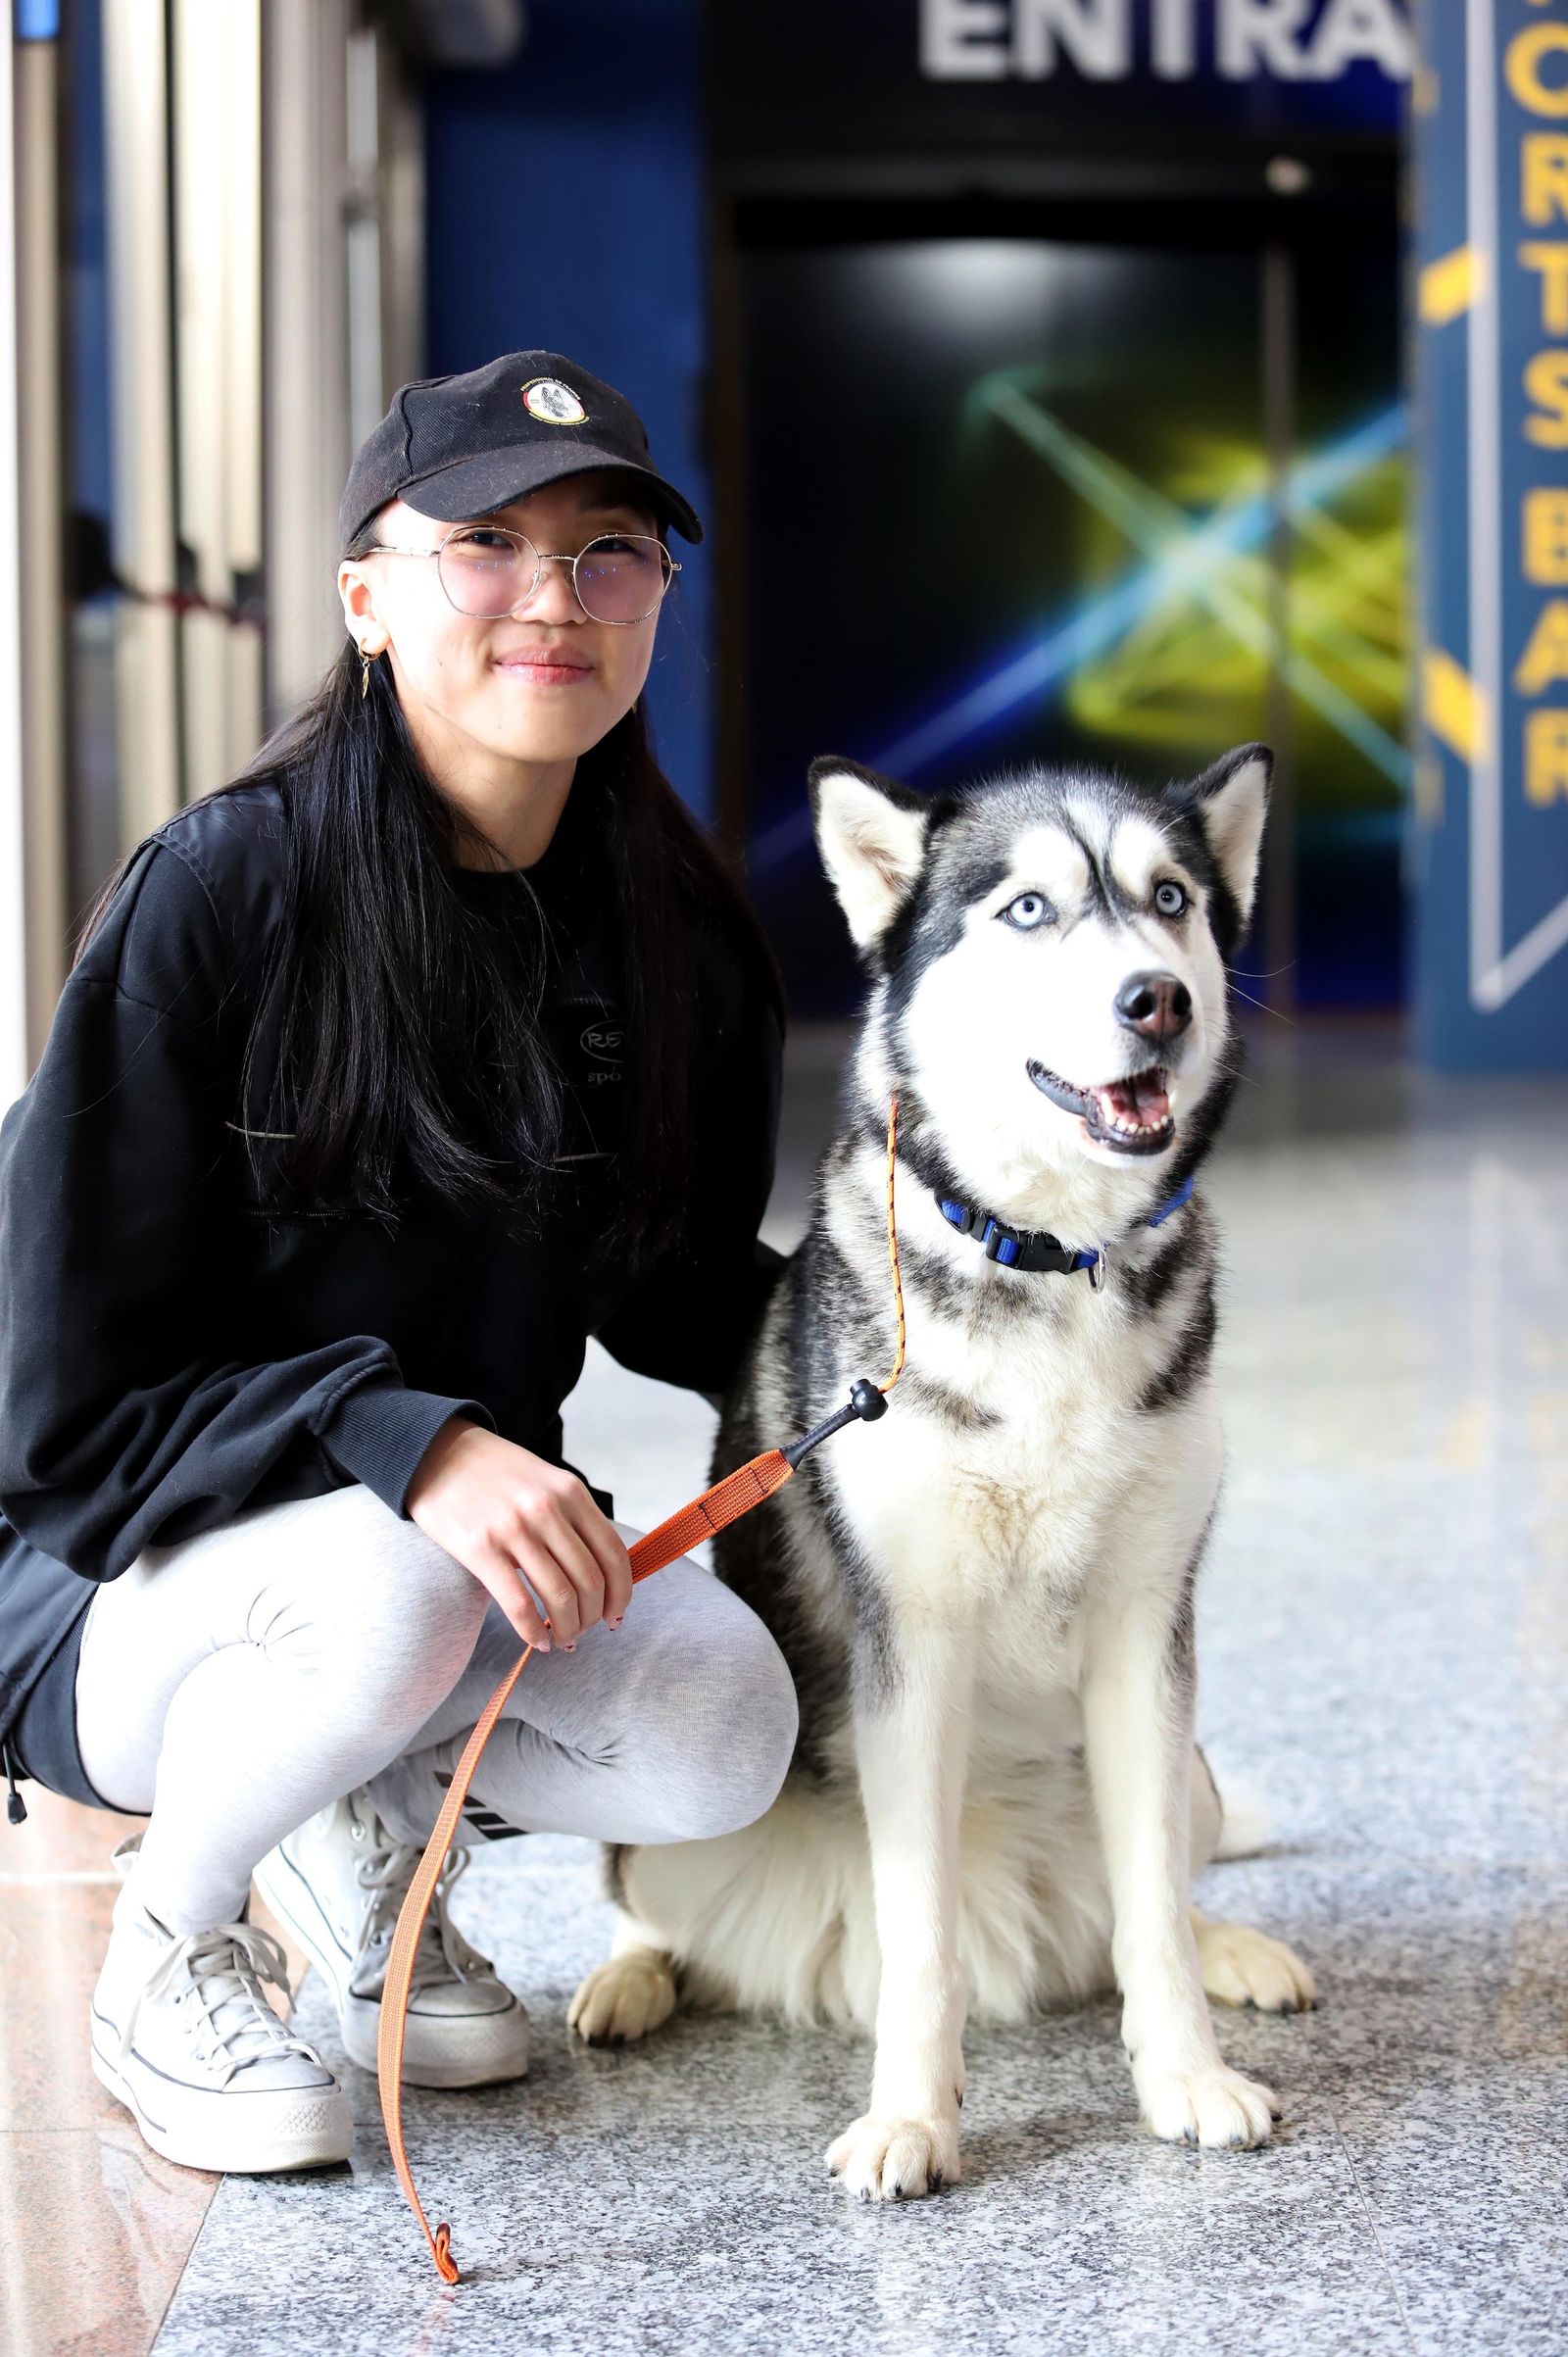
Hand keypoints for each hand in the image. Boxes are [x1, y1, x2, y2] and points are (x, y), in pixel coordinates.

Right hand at [406, 1417, 632, 1652]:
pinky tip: (538, 1641)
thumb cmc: (495, 1472)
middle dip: (594, 1616)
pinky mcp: (480, 1550)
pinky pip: (519, 1606)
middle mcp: (547, 1509)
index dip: (621, 1592)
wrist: (437, 1454)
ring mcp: (514, 1530)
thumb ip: (572, 1518)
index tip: (616, 1614)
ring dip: (569, 1629)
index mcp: (570, 1491)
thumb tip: (598, 1574)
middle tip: (586, 1630)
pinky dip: (534, 1633)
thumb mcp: (545, 1481)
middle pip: (589, 1580)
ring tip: (564, 1640)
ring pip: (559, 1597)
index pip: (613, 1553)